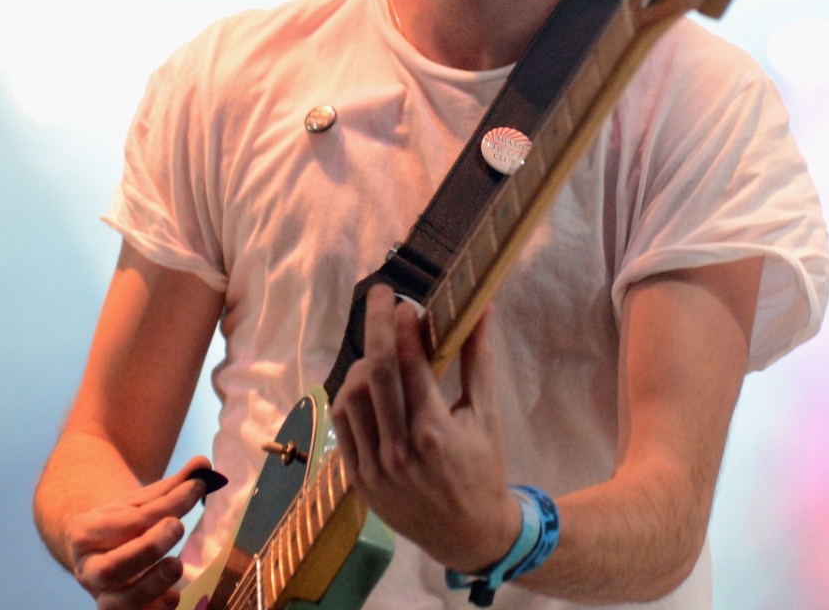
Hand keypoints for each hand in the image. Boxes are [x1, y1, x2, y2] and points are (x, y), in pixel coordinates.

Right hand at [66, 458, 211, 609]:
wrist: (92, 551)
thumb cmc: (120, 524)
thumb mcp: (138, 502)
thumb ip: (172, 486)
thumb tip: (203, 465)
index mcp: (88, 532)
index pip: (131, 521)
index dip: (168, 505)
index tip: (197, 488)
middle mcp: (89, 568)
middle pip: (113, 567)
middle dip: (148, 549)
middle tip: (177, 527)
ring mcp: (102, 595)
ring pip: (117, 601)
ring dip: (151, 585)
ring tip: (177, 566)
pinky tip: (174, 597)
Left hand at [331, 287, 521, 573]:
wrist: (469, 534)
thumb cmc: (484, 470)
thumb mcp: (486, 415)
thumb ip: (477, 360)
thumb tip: (480, 310)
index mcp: (433, 431)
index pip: (408, 364)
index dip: (403, 327)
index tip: (405, 304)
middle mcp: (399, 449)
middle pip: (375, 372)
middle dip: (376, 325)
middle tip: (381, 295)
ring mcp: (374, 466)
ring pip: (351, 397)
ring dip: (363, 365)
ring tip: (381, 354)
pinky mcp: (359, 480)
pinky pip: (343, 426)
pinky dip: (350, 397)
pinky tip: (367, 385)